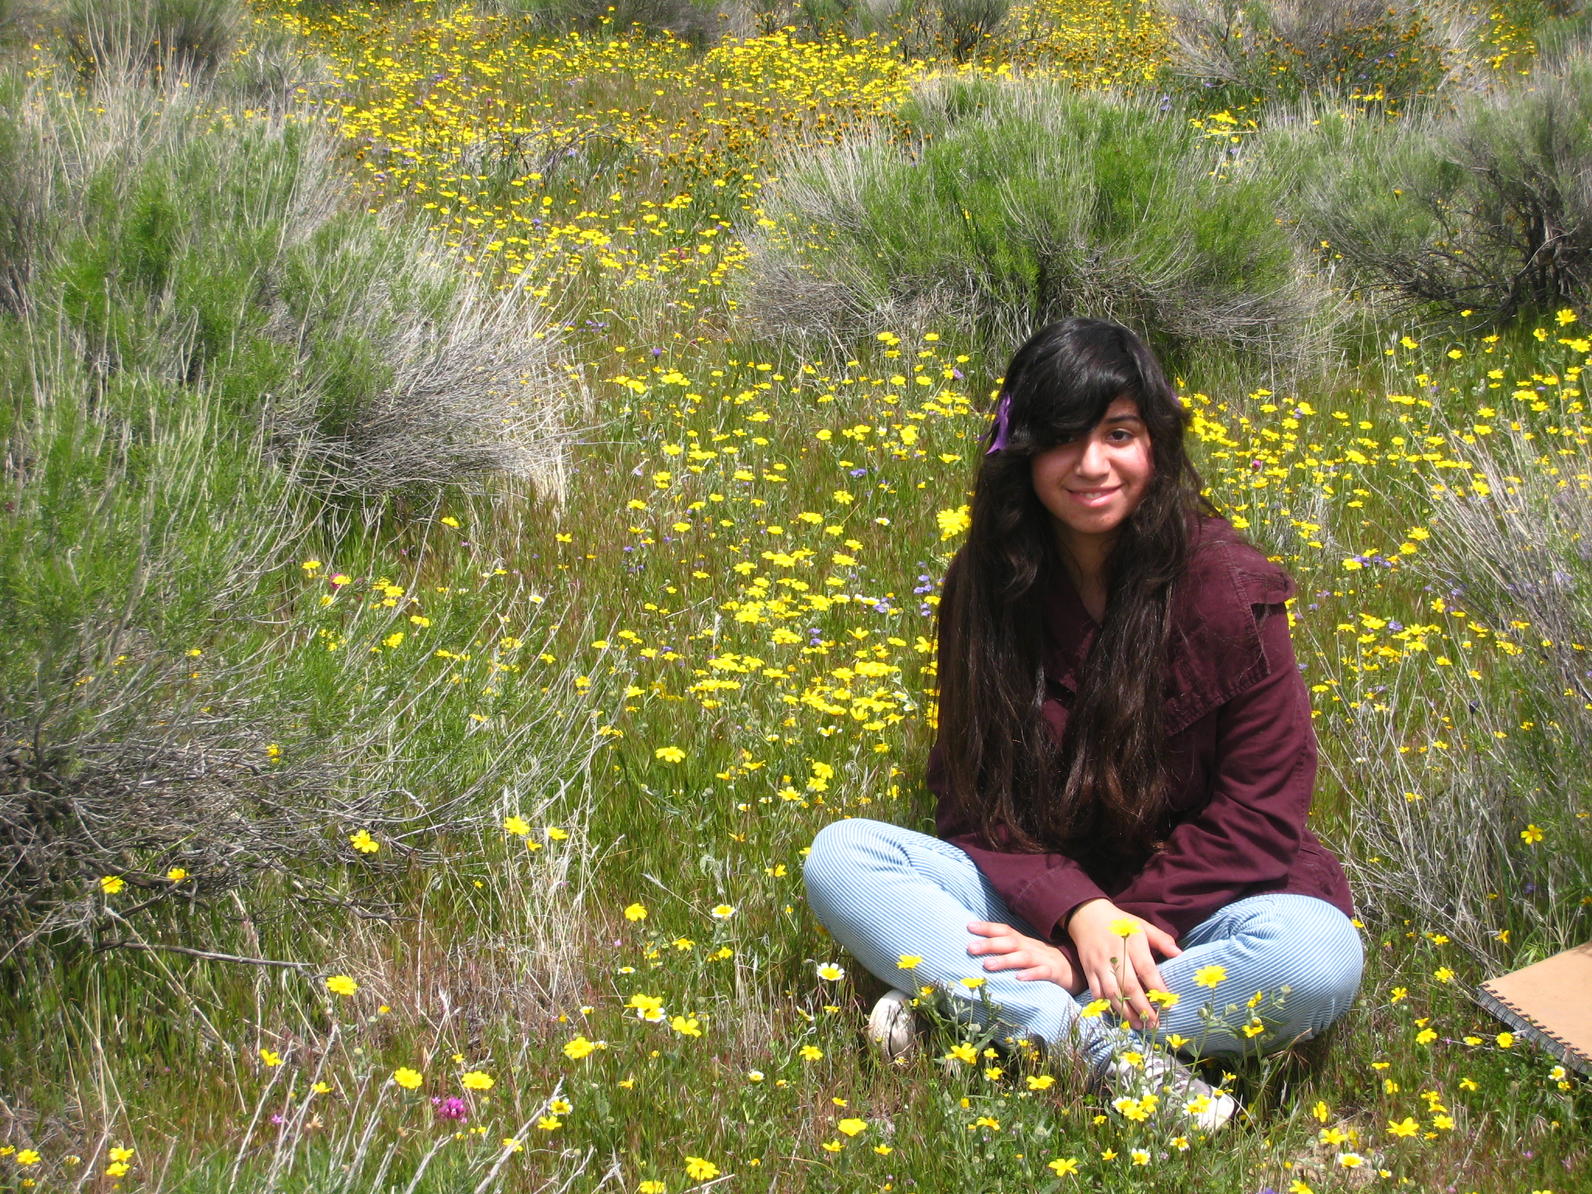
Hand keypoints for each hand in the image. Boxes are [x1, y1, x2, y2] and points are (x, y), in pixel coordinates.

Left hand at [966, 921, 1085, 993]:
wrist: (1076, 969)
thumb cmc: (1044, 961)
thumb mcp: (1026, 952)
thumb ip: (1008, 949)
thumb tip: (980, 948)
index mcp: (1023, 942)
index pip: (1004, 930)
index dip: (987, 928)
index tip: (968, 926)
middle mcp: (1031, 948)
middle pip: (1009, 942)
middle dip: (989, 944)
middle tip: (970, 948)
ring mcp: (1043, 959)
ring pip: (1022, 957)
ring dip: (1005, 960)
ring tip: (987, 965)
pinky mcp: (1054, 973)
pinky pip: (1042, 973)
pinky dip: (1031, 975)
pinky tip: (1019, 978)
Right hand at [1064, 899, 1180, 1029]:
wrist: (1087, 915)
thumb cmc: (1120, 923)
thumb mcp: (1142, 925)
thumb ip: (1162, 940)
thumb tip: (1180, 954)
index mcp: (1132, 944)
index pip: (1147, 970)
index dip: (1158, 988)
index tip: (1168, 1005)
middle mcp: (1115, 955)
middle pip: (1129, 986)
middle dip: (1143, 1008)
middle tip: (1154, 1024)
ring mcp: (1100, 964)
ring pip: (1112, 993)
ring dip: (1125, 1012)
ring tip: (1139, 1026)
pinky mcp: (1089, 970)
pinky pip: (1096, 992)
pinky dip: (1106, 1006)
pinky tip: (1117, 1017)